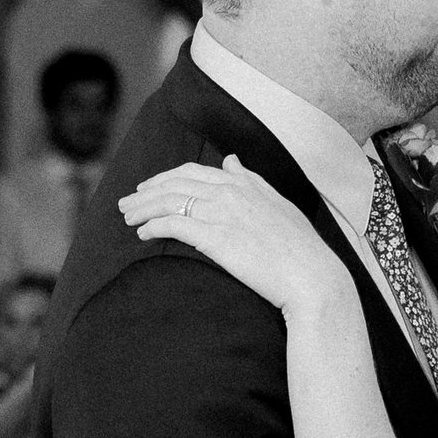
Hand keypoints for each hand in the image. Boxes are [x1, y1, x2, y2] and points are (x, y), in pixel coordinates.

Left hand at [118, 157, 353, 323]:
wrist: (312, 276)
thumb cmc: (299, 248)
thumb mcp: (278, 204)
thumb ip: (251, 181)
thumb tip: (231, 160)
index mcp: (243, 183)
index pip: (192, 172)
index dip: (165, 178)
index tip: (148, 188)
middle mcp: (230, 192)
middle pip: (174, 184)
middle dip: (146, 192)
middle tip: (126, 203)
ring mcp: (222, 213)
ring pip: (169, 202)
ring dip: (142, 209)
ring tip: (127, 219)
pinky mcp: (215, 237)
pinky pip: (173, 225)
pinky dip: (153, 226)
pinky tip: (142, 234)